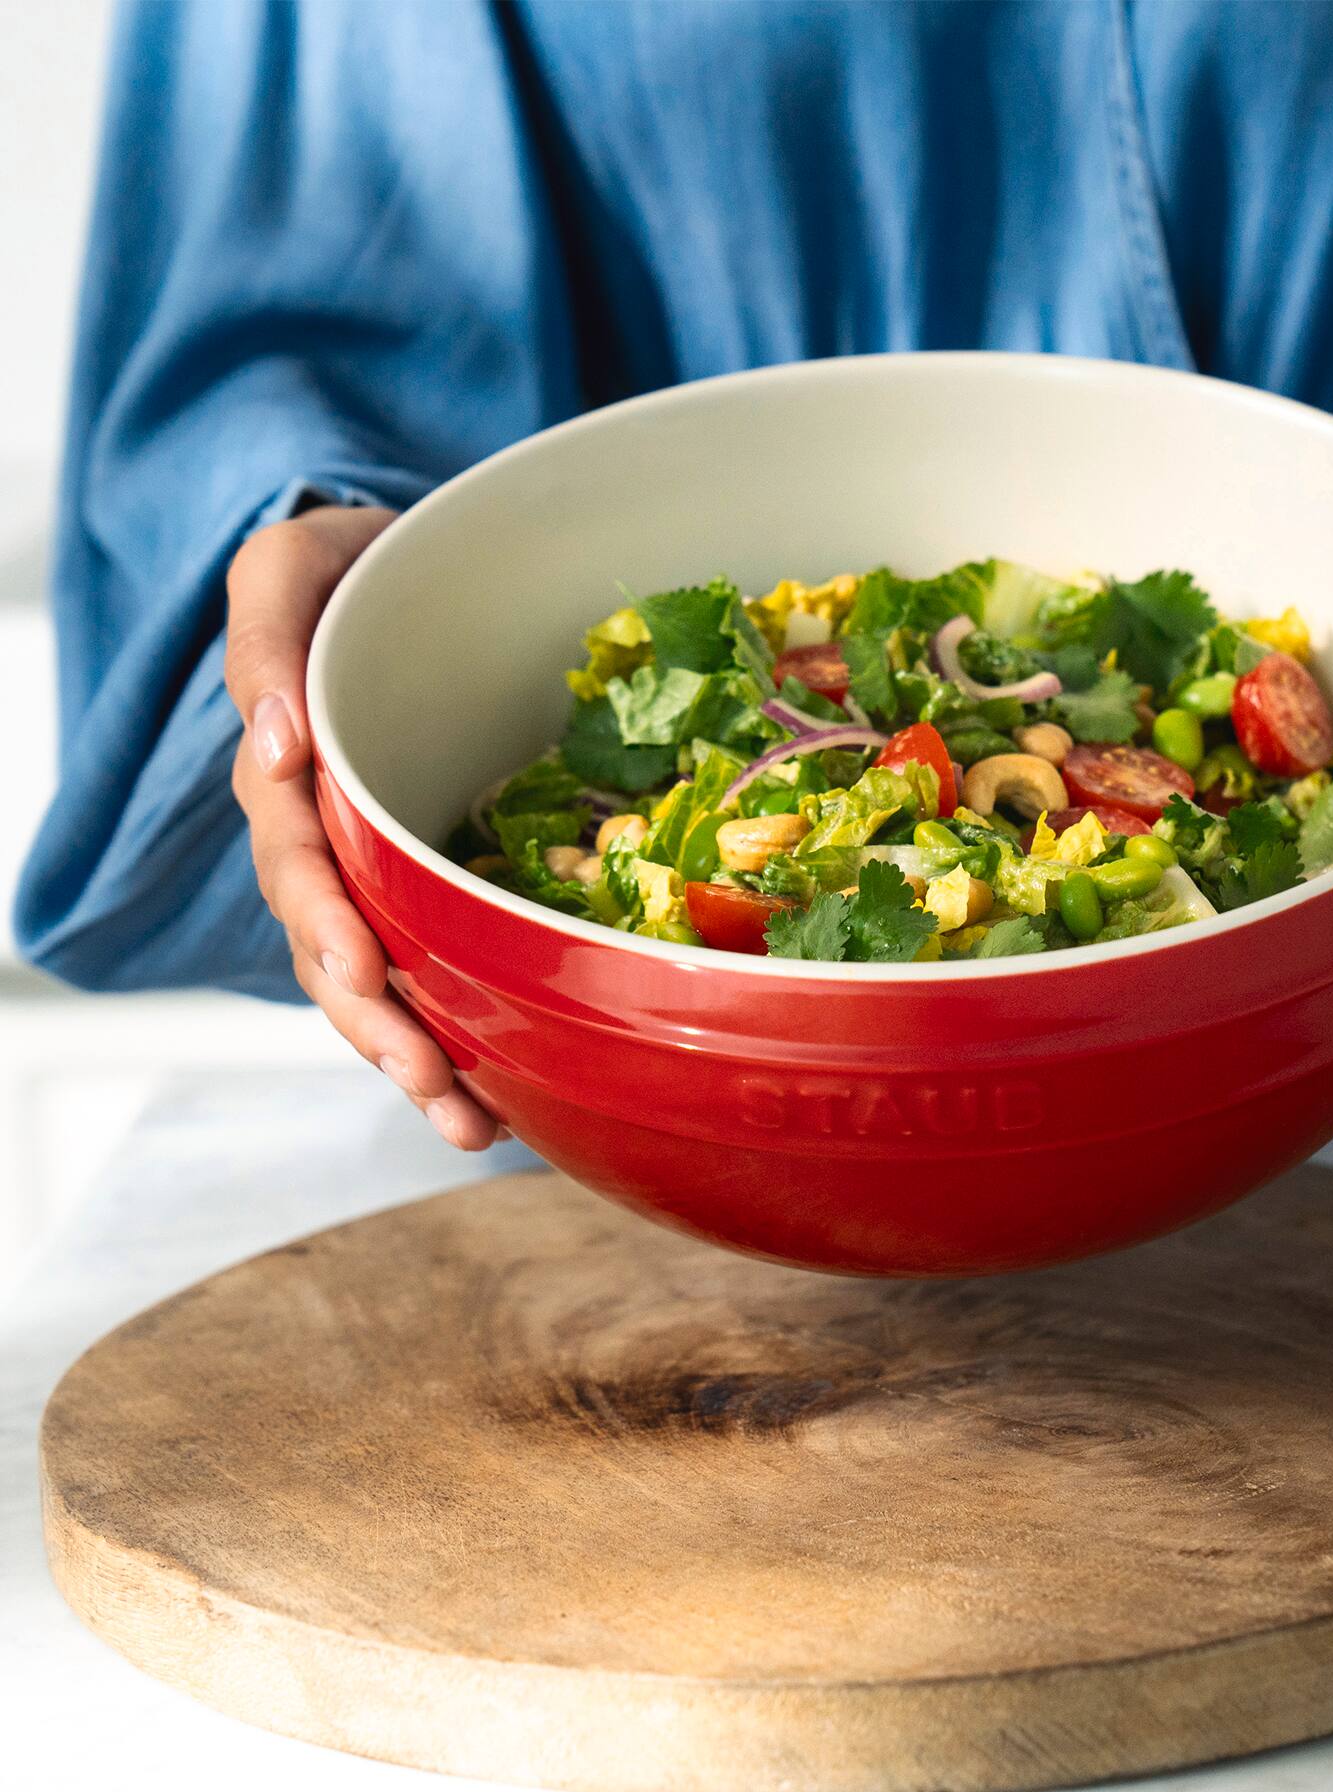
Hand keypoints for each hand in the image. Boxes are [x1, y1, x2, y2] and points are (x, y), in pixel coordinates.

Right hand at [225, 506, 499, 1148]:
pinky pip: (441, 965)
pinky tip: (508, 1096)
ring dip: (422, 1059)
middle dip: (381, 1027)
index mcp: (293, 779)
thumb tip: (278, 750)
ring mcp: (381, 869)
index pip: (297, 868)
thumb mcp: (293, 566)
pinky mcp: (437, 881)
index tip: (365, 977)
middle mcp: (330, 841)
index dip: (326, 927)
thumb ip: (267, 638)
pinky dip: (467, 1033)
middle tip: (432, 1086)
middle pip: (338, 953)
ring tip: (474, 1127)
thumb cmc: (354, 566)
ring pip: (386, 983)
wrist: (418, 570)